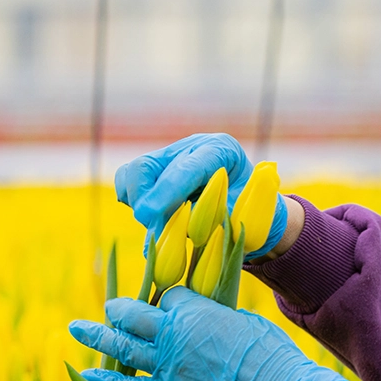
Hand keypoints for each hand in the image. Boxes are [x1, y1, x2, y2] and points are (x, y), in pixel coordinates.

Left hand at [69, 288, 349, 380]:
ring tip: (77, 328)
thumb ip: (221, 316)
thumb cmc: (274, 355)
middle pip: (135, 315)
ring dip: (99, 336)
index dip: (171, 299)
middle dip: (121, 309)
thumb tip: (212, 316)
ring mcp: (168, 368)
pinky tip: (86, 375)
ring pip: (123, 347)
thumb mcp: (248, 321)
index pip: (169, 297)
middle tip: (112, 308)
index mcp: (195, 311)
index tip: (177, 305)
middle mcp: (174, 336)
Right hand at [114, 133, 287, 259]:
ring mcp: (171, 155)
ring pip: (133, 173)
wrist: (253, 204)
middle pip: (148, 167)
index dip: (165, 193)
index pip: (186, 169)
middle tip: (152, 228)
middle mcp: (192, 147)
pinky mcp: (156, 169)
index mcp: (221, 150)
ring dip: (137, 204)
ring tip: (156, 226)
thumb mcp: (243, 216)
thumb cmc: (251, 212)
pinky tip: (149, 217)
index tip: (146, 217)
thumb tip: (182, 233)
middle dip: (144, 201)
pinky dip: (131, 200)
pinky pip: (128, 180)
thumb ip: (214, 220)